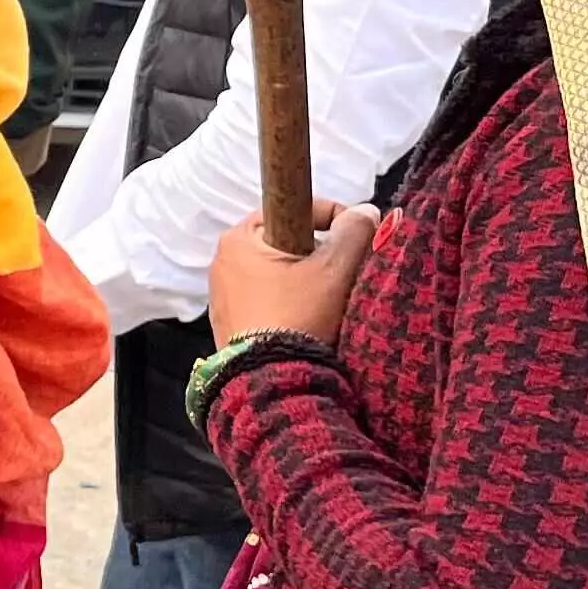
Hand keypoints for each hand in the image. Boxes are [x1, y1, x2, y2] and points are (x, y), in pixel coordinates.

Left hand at [208, 199, 376, 343]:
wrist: (270, 381)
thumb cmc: (299, 317)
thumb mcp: (333, 270)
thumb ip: (354, 233)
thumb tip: (366, 211)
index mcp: (238, 238)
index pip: (292, 207)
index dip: (330, 216)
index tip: (355, 235)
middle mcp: (222, 262)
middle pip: (285, 241)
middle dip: (318, 251)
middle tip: (344, 270)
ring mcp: (222, 295)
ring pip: (277, 272)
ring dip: (306, 278)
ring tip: (330, 297)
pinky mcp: (228, 323)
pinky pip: (266, 299)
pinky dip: (289, 301)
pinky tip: (308, 318)